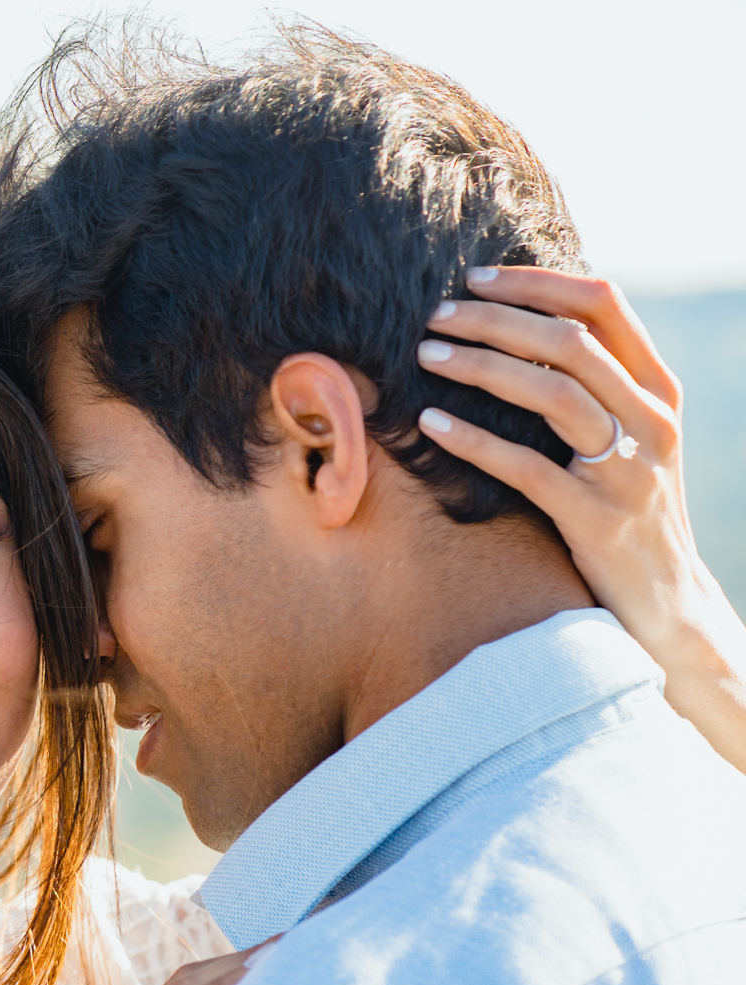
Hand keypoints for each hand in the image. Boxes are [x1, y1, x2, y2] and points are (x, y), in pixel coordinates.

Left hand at [415, 266, 745, 772]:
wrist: (666, 600)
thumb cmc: (628, 510)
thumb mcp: (628, 439)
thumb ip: (594, 388)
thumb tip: (523, 330)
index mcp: (657, 388)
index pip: (604, 304)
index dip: (537, 282)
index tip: (476, 276)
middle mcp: (651, 419)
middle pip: (571, 341)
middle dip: (497, 318)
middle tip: (436, 313)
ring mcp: (628, 469)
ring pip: (553, 393)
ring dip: (482, 366)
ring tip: (426, 355)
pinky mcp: (596, 517)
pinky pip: (527, 467)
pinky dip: (475, 440)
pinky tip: (431, 423)